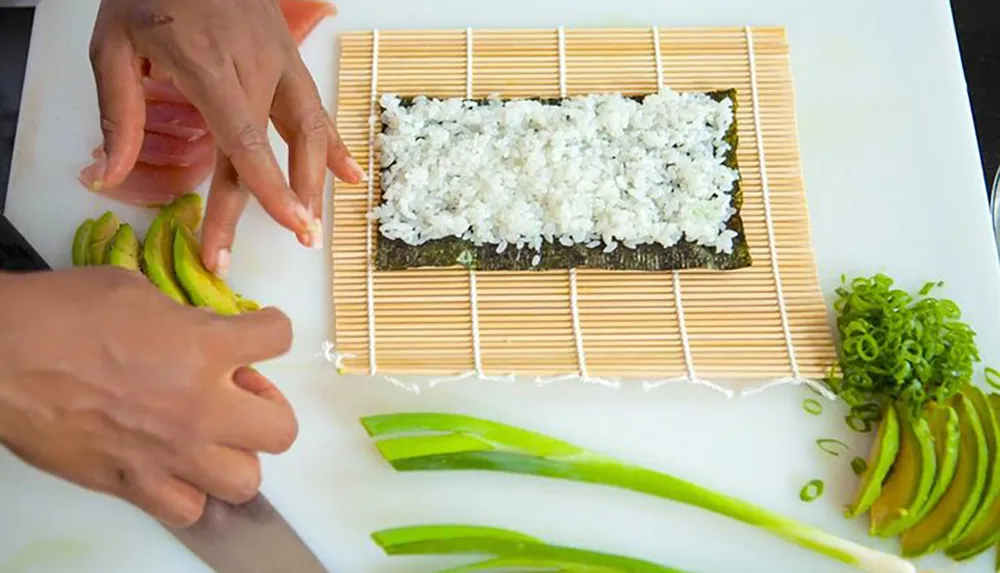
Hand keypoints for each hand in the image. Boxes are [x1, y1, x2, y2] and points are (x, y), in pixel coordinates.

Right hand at [0, 268, 297, 526]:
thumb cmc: (60, 312)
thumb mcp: (136, 292)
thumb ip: (186, 319)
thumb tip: (205, 333)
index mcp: (204, 348)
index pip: (280, 338)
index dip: (272, 330)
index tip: (259, 332)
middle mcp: (200, 407)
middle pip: (282, 430)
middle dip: (268, 409)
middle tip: (238, 395)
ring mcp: (169, 453)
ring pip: (245, 481)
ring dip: (234, 456)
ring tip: (209, 436)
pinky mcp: (132, 484)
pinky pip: (187, 509)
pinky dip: (186, 491)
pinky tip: (171, 465)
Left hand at [87, 0, 363, 273]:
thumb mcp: (113, 45)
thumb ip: (118, 114)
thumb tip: (108, 177)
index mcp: (210, 68)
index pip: (246, 143)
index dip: (269, 190)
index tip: (289, 226)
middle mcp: (256, 68)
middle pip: (275, 148)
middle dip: (285, 203)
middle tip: (295, 244)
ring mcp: (279, 60)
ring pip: (309, 130)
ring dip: (315, 180)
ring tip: (315, 223)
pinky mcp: (289, 54)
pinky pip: (316, 106)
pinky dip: (334, 143)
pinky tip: (349, 173)